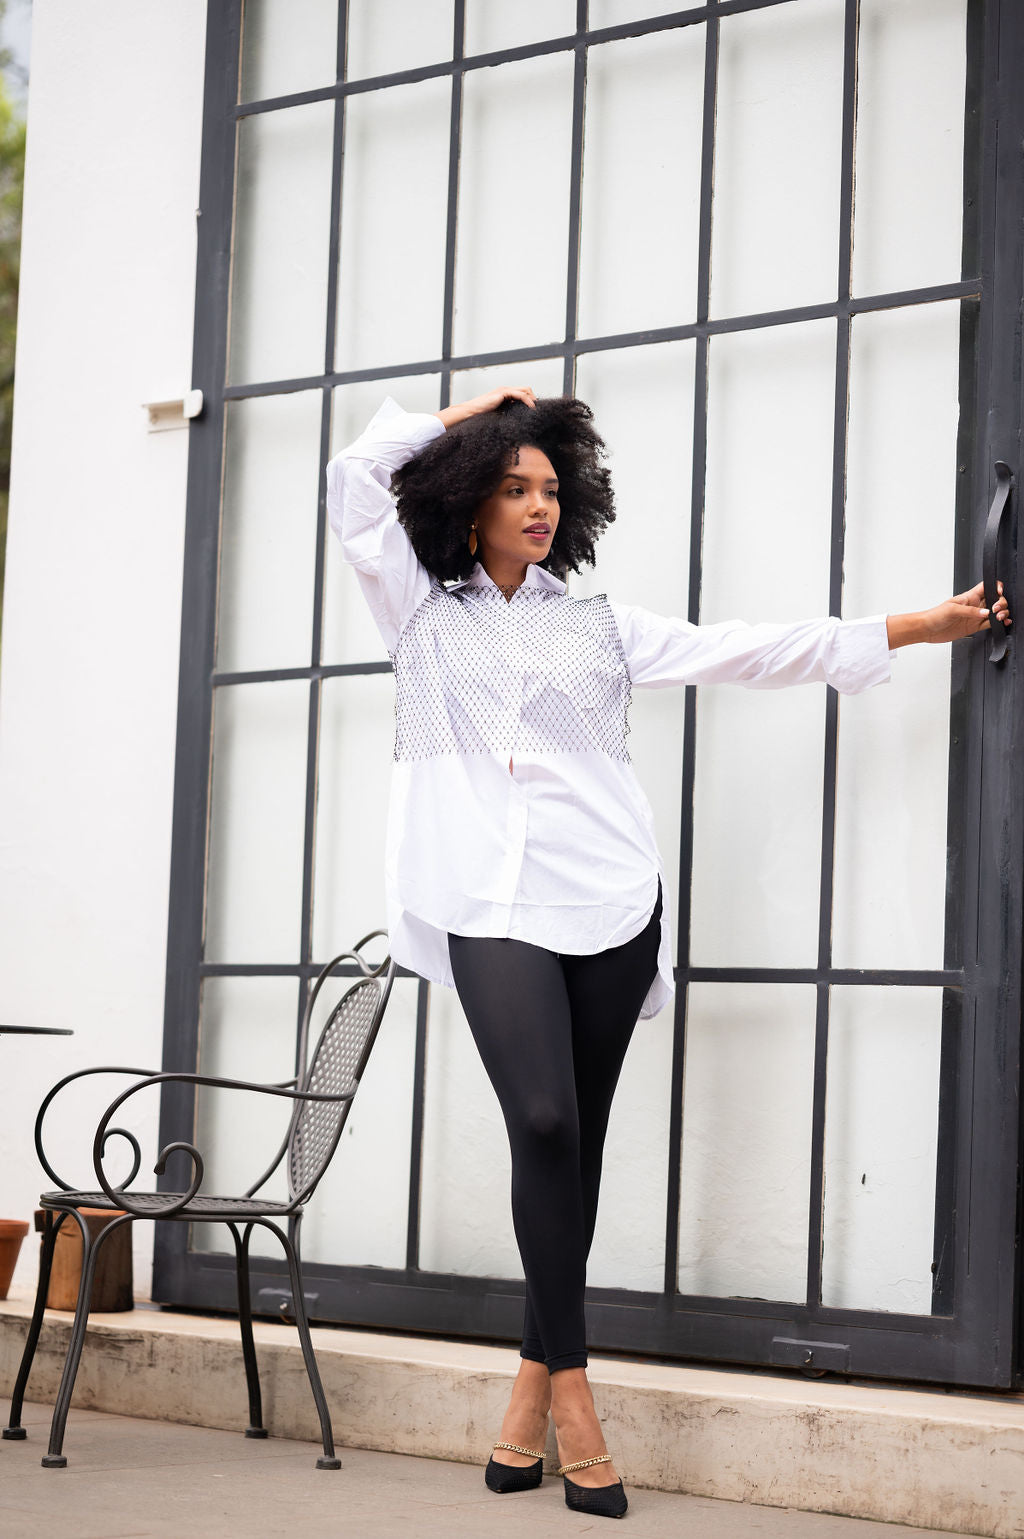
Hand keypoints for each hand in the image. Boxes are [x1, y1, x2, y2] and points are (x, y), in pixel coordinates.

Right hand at [434, 386, 535, 429]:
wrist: (470, 413)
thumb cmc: (480, 417)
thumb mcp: (498, 417)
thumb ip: (507, 416)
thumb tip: (518, 425)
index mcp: (504, 396)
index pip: (522, 394)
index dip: (530, 401)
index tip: (534, 412)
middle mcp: (505, 391)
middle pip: (526, 390)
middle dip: (533, 398)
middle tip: (537, 410)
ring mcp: (504, 390)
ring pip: (525, 390)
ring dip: (533, 399)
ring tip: (536, 410)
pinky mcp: (503, 392)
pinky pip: (520, 394)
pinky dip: (527, 400)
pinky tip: (531, 408)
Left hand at [886, 581, 1011, 646]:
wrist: (927, 629)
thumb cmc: (935, 615)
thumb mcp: (952, 609)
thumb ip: (970, 611)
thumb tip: (986, 612)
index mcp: (970, 596)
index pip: (987, 586)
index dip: (996, 587)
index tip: (999, 593)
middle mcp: (975, 605)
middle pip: (995, 599)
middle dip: (1001, 603)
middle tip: (996, 610)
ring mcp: (975, 616)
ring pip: (995, 612)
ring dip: (1002, 613)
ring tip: (1000, 618)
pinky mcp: (974, 627)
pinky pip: (990, 624)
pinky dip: (998, 624)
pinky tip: (1002, 624)